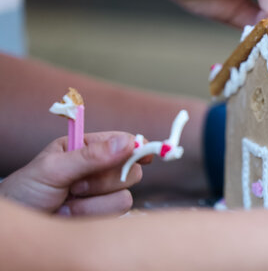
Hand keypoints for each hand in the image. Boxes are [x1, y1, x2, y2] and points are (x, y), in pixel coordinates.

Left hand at [0, 132, 145, 215]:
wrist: (20, 226)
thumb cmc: (26, 191)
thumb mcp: (53, 168)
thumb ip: (91, 156)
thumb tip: (127, 142)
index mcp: (86, 147)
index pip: (122, 142)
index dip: (136, 147)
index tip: (145, 155)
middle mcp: (98, 169)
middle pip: (130, 170)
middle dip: (103, 180)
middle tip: (76, 185)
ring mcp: (101, 194)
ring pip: (124, 195)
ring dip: (92, 201)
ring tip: (67, 201)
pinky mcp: (101, 216)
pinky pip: (116, 214)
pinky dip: (91, 215)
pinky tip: (70, 215)